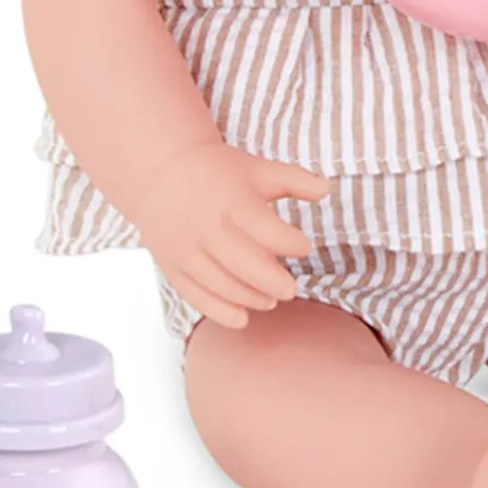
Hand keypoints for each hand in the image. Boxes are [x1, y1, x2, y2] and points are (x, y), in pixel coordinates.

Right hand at [127, 142, 329, 329]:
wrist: (160, 172)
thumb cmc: (220, 172)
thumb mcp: (258, 169)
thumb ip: (295, 180)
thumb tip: (327, 190)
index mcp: (232, 201)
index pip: (266, 229)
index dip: (289, 242)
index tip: (303, 246)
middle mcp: (208, 227)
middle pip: (244, 264)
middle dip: (273, 282)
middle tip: (291, 289)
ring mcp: (187, 248)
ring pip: (221, 284)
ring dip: (250, 298)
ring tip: (271, 300)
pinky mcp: (173, 265)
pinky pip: (195, 294)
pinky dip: (219, 311)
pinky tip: (242, 318)